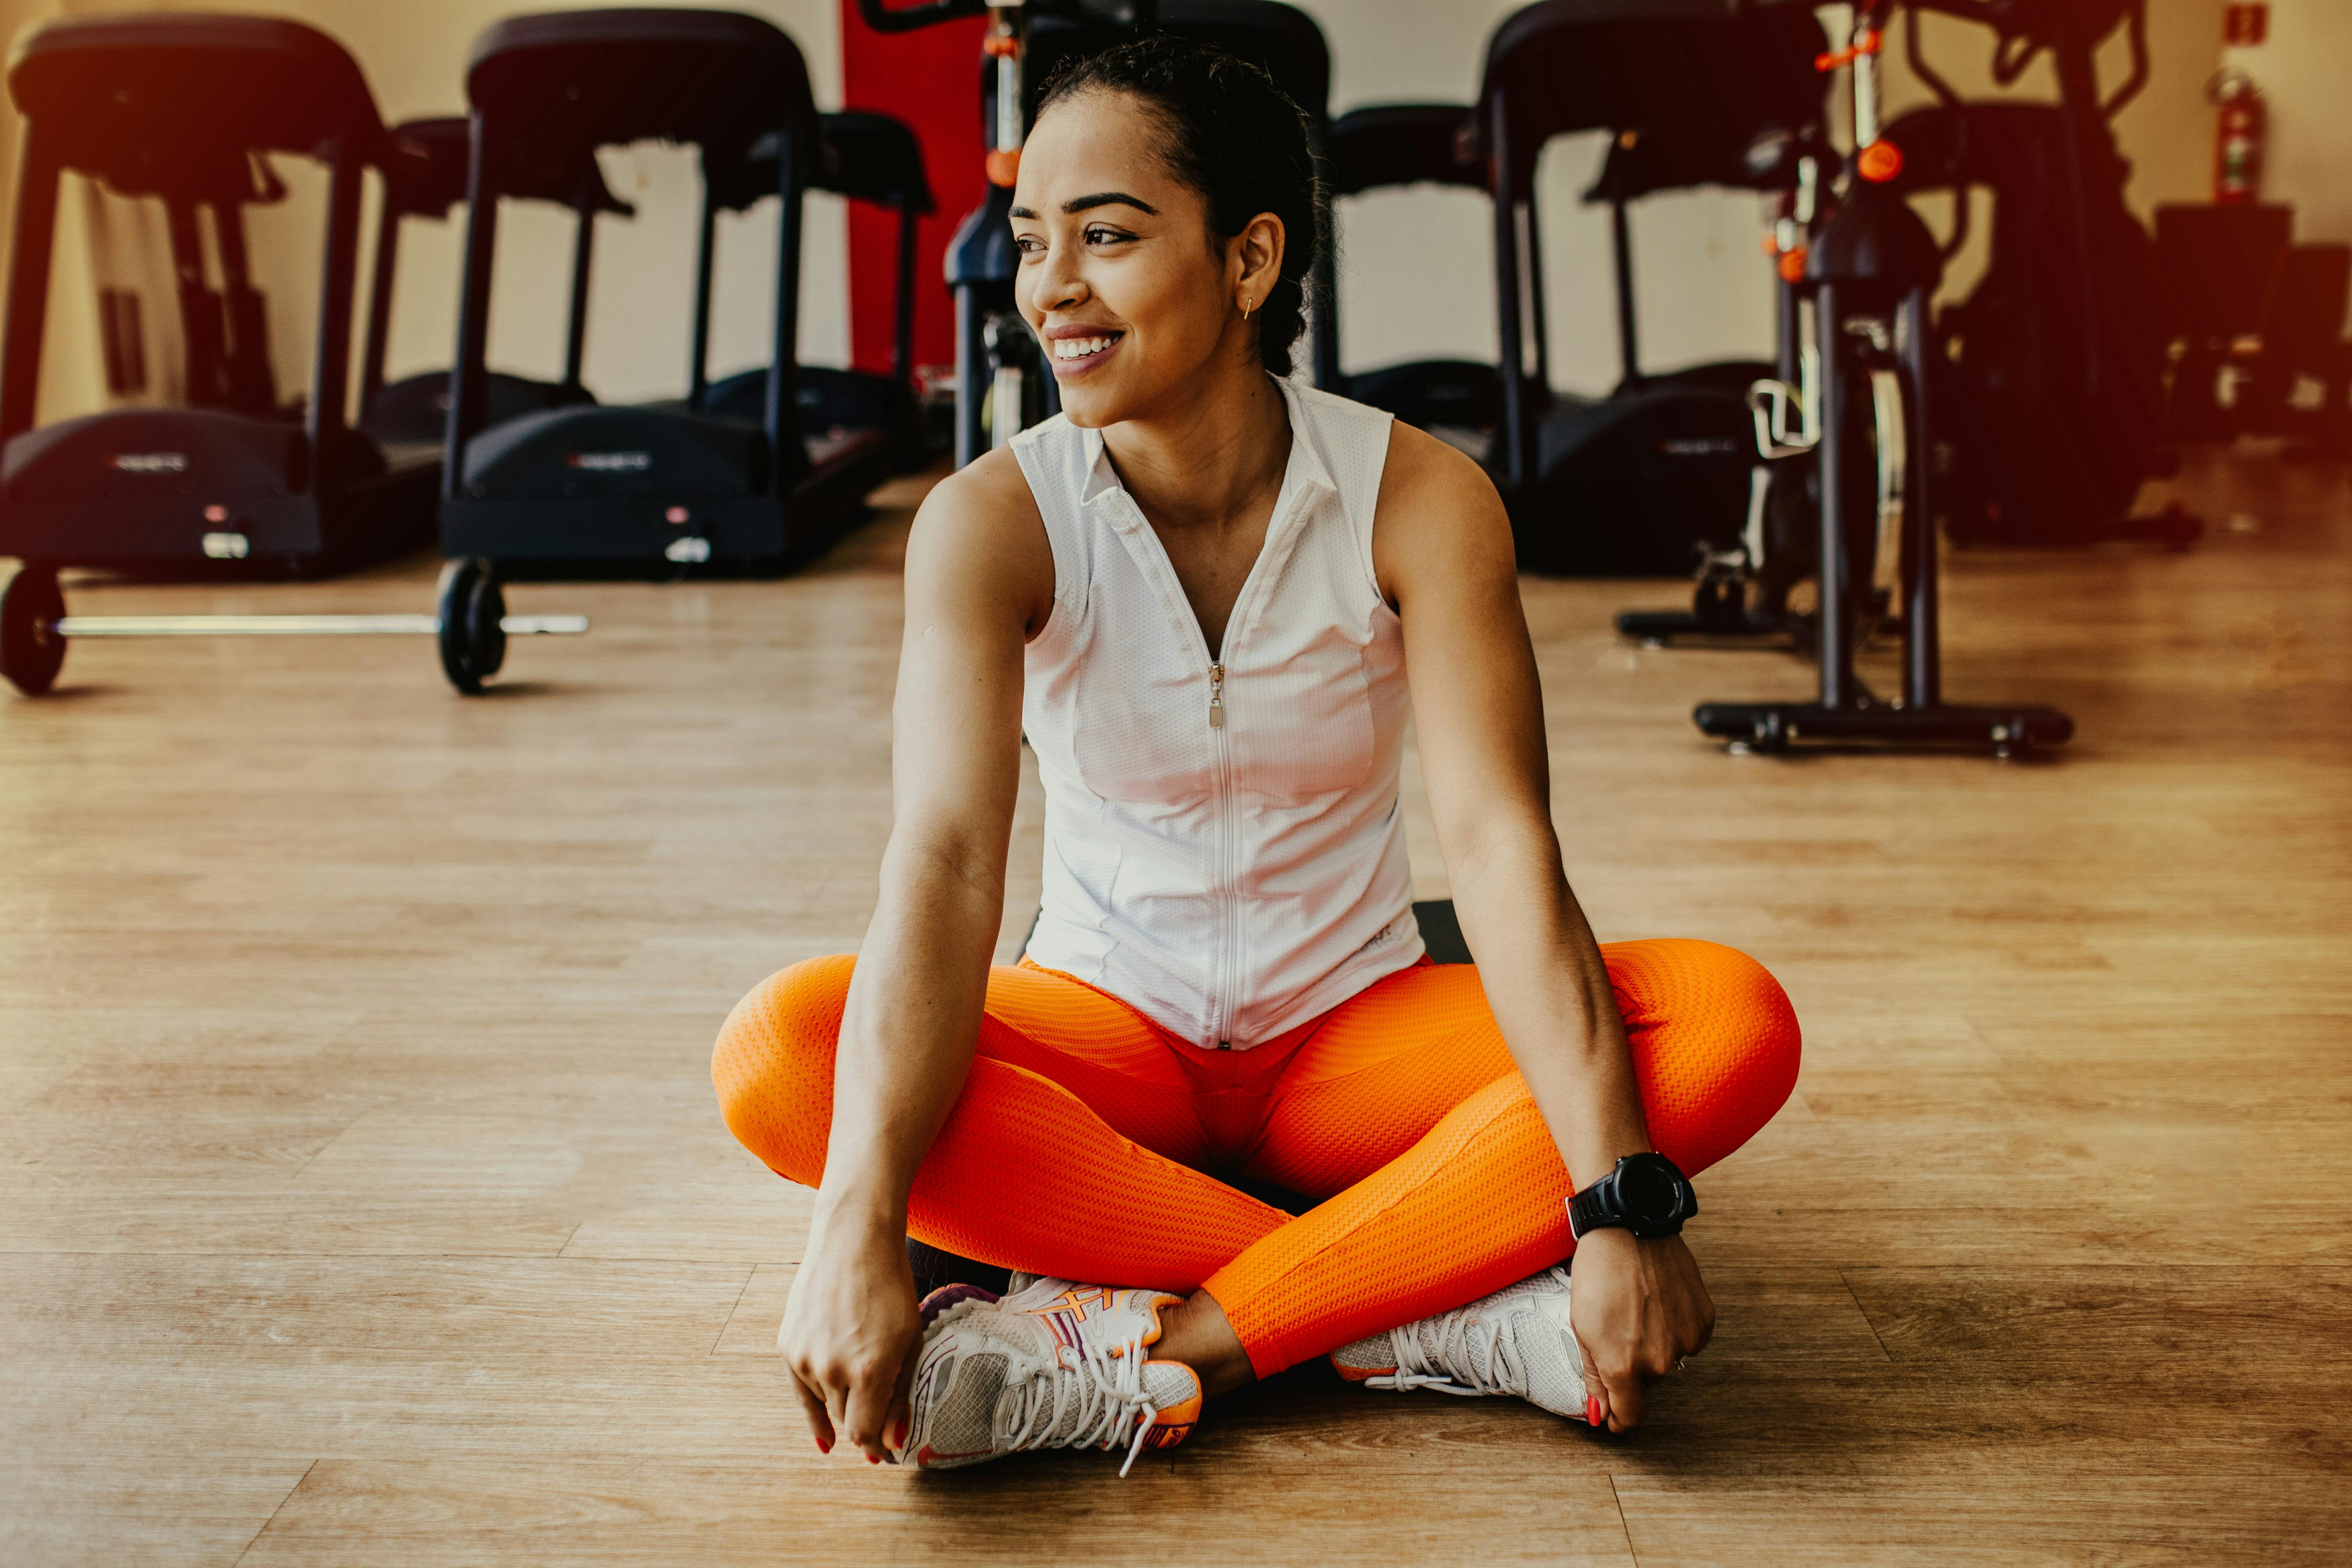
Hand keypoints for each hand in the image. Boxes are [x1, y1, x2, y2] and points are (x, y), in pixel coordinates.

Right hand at [777, 1213, 922, 1462]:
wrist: (852, 1242)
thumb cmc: (891, 1289)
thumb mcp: (910, 1341)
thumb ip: (900, 1396)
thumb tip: (893, 1443)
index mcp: (870, 1370)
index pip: (867, 1432)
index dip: (880, 1444)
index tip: (890, 1448)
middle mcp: (832, 1369)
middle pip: (848, 1418)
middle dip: (867, 1420)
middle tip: (883, 1421)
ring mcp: (805, 1358)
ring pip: (827, 1403)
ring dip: (845, 1400)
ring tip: (862, 1372)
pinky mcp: (787, 1348)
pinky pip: (802, 1393)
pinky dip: (814, 1415)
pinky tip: (825, 1441)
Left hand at [1568, 1227, 1713, 1432]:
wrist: (1630, 1227)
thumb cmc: (1599, 1273)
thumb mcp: (1582, 1326)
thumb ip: (1594, 1375)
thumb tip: (1599, 1413)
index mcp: (1623, 1366)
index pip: (1631, 1416)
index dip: (1620, 1418)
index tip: (1614, 1413)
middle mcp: (1659, 1361)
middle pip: (1647, 1384)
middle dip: (1632, 1368)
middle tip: (1618, 1330)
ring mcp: (1685, 1341)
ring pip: (1668, 1361)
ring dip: (1654, 1346)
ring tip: (1638, 1308)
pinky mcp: (1704, 1322)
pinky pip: (1688, 1340)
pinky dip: (1675, 1329)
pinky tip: (1660, 1302)